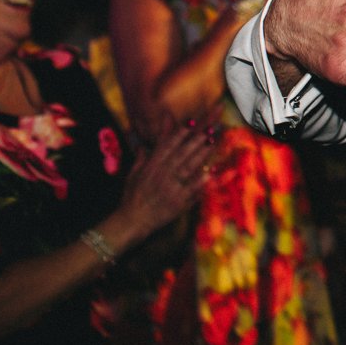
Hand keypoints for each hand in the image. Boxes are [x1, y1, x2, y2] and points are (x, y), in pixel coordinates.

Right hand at [115, 122, 212, 237]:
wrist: (133, 220)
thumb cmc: (132, 196)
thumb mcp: (133, 174)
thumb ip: (141, 157)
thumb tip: (143, 143)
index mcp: (151, 167)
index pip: (166, 147)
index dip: (179, 134)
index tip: (191, 123)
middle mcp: (161, 175)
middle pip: (181, 154)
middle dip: (195, 141)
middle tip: (209, 129)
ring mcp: (171, 188)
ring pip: (188, 168)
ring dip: (201, 155)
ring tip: (213, 143)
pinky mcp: (178, 202)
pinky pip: (192, 189)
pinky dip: (201, 180)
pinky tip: (211, 171)